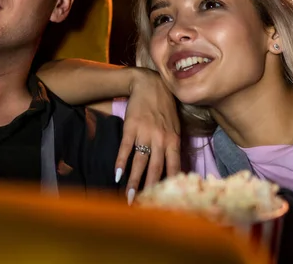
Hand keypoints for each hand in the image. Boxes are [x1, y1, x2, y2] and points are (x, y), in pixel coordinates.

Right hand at [115, 68, 180, 203]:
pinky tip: (116, 175)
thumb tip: (174, 168)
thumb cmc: (165, 107)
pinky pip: (125, 148)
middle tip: (144, 207)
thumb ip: (174, 146)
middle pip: (156, 169)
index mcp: (174, 141)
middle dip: (150, 190)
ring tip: (128, 197)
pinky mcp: (131, 127)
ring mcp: (145, 133)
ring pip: (140, 162)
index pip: (174, 168)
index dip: (170, 185)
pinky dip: (121, 162)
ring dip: (133, 181)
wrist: (150, 84)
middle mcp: (161, 139)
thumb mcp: (175, 126)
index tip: (166, 201)